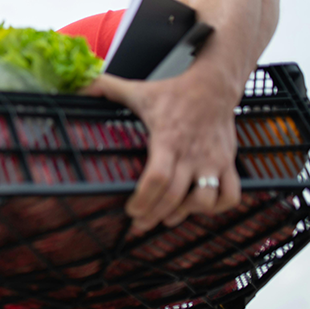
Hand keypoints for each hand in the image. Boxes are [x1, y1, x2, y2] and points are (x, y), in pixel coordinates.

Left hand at [81, 67, 241, 233]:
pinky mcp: (228, 164)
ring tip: (166, 217)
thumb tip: (78, 87)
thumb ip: (105, 88)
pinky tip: (198, 207)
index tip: (130, 209)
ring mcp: (213, 161)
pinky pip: (231, 195)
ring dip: (184, 214)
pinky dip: (216, 208)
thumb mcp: (137, 90)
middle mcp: (192, 154)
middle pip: (176, 196)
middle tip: (139, 224)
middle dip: (154, 214)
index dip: (144, 199)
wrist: (214, 85)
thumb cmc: (173, 92)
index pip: (158, 177)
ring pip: (205, 200)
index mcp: (167, 139)